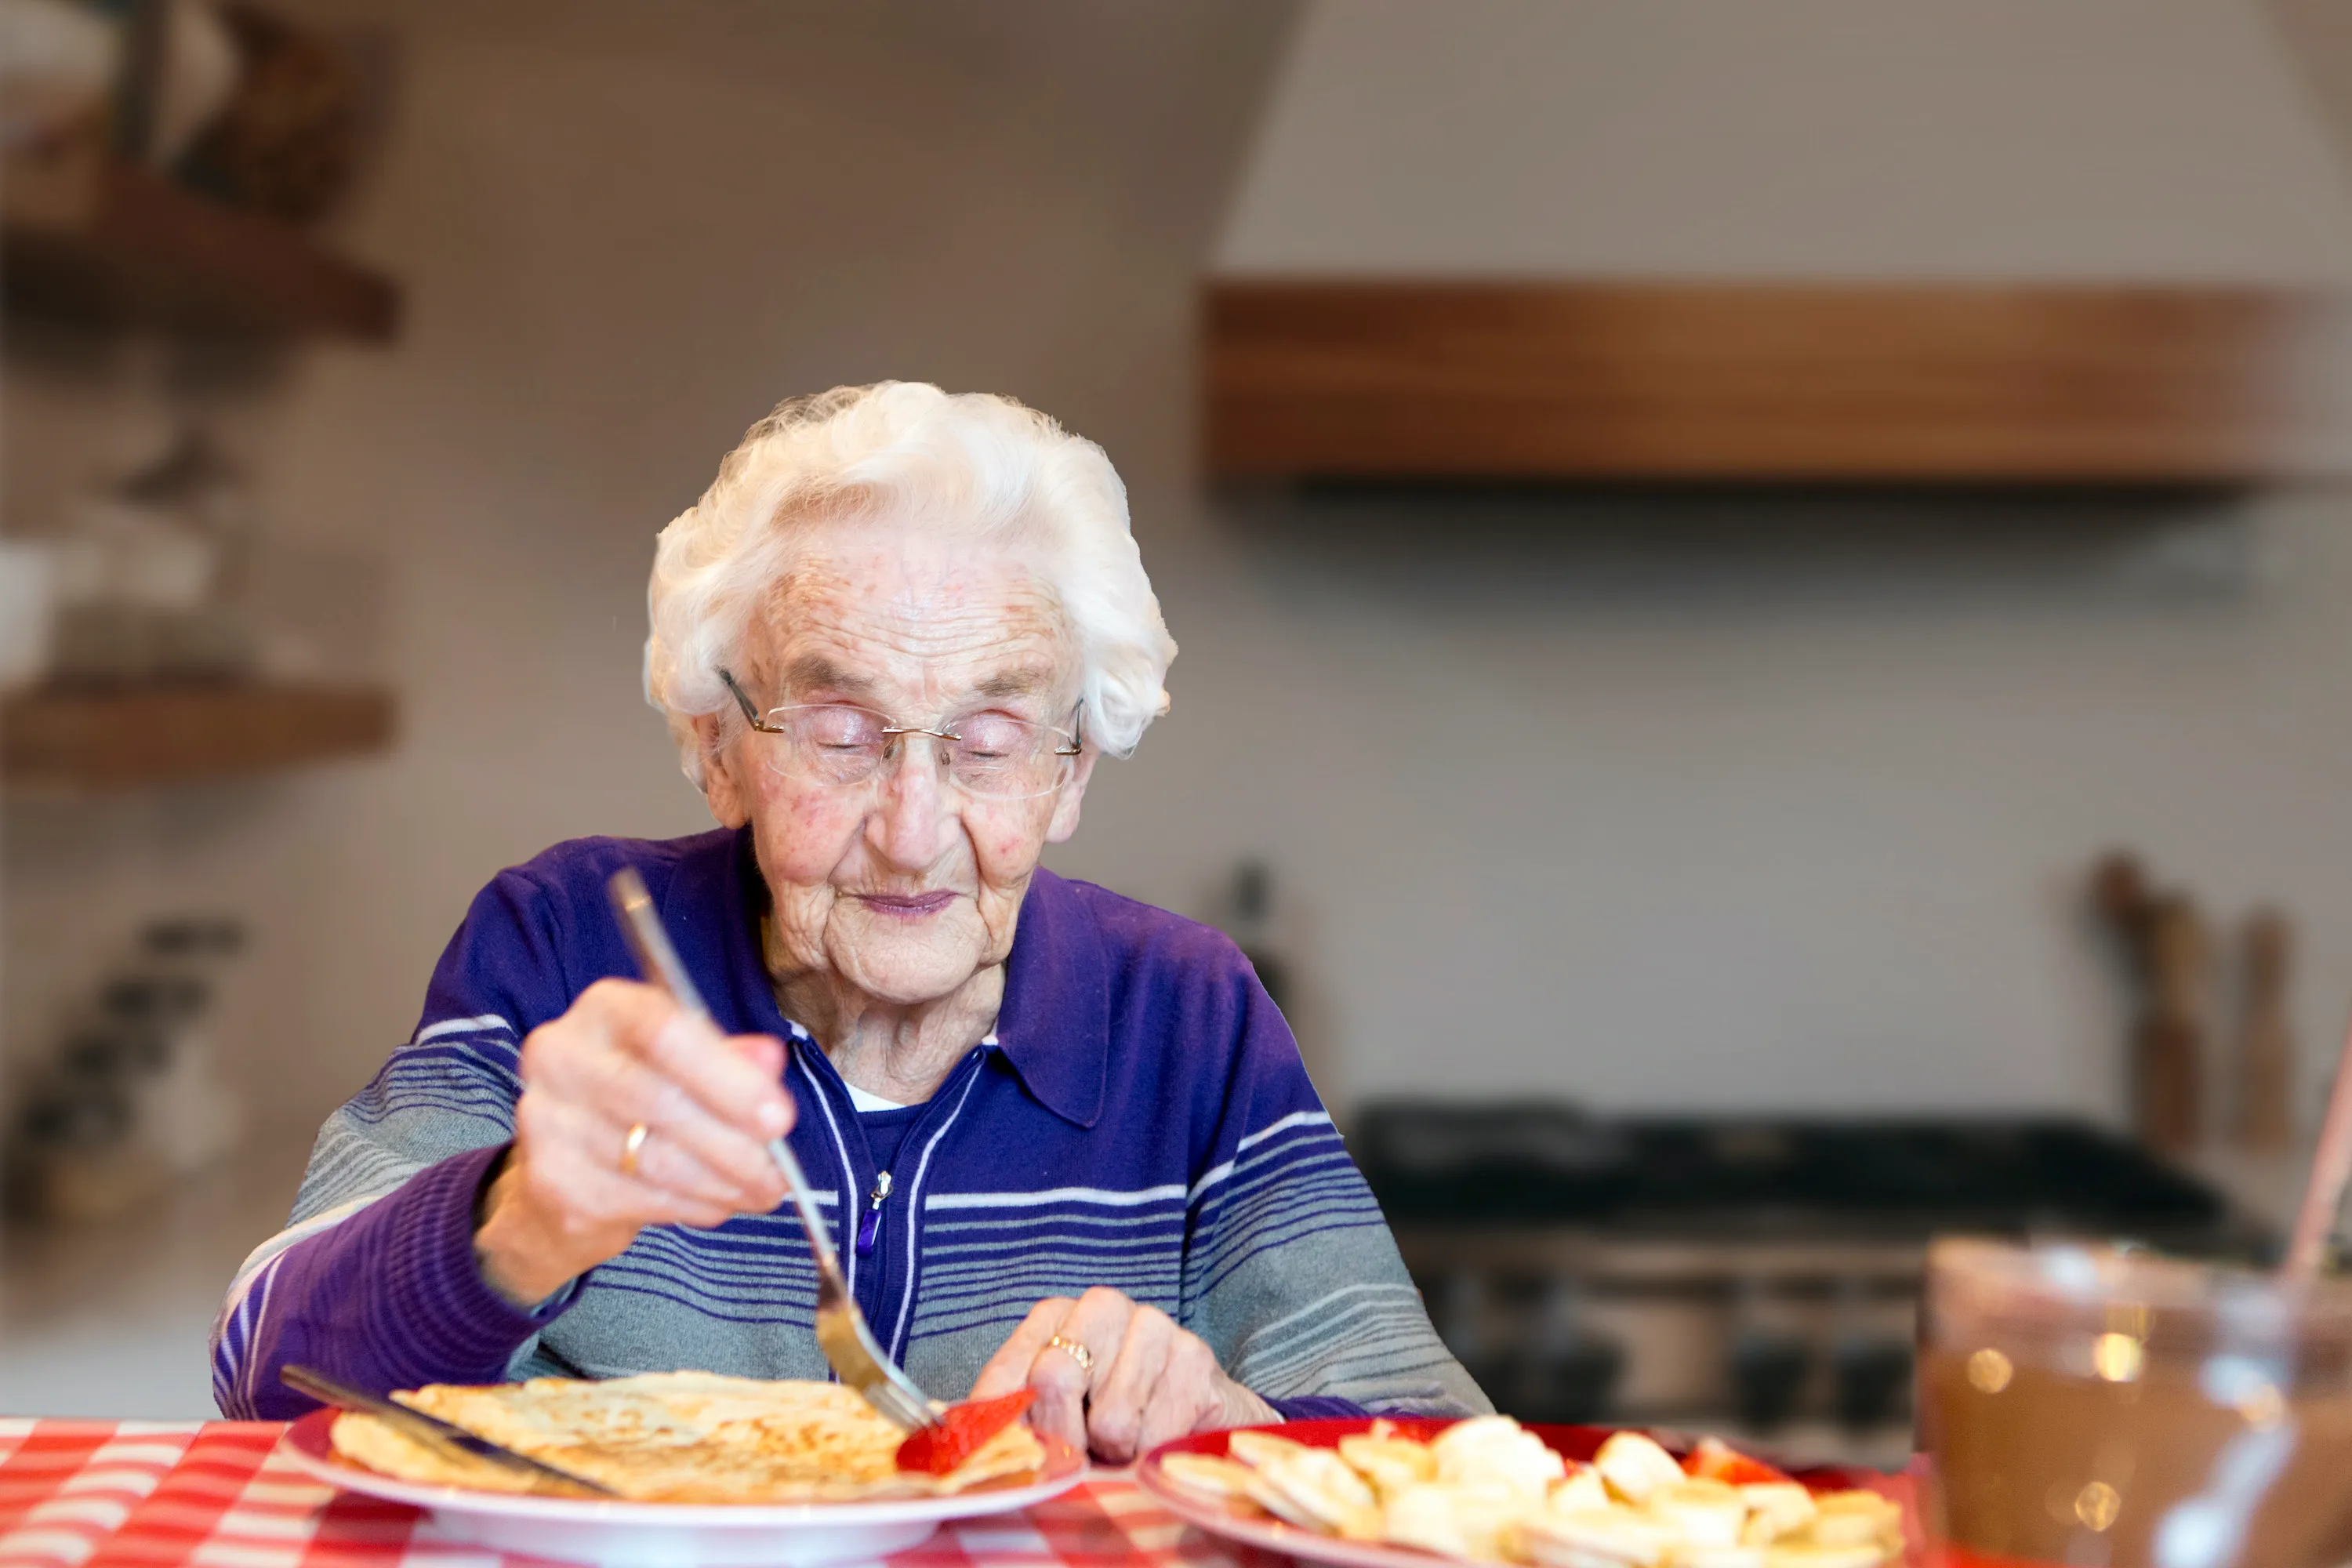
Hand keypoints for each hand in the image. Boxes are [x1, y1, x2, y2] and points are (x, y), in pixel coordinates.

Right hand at [473, 979, 793, 1305]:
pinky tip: (720, 1204)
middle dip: (735, 1144)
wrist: (563, 1162)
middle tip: (781, 1173)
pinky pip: (641, 1199)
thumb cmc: (639, 1096)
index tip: (779, 1118)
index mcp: (604, 1010)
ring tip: (762, 1191)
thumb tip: (769, 1059)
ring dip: (723, 1184)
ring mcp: (548, 1121)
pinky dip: (695, 1207)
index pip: (665, 1032)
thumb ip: (728, 1058)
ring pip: (655, 1160)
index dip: (728, 1078)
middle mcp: (561, 1056)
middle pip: (660, 1101)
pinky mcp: (553, 1182)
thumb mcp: (685, 1062)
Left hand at [969, 1287, 1278, 1462]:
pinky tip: (1156, 1434)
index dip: (1008, 1427)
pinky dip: (1149, 1451)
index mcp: (1053, 1317)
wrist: (1195, 1414)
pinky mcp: (1194, 1356)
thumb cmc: (1110, 1414)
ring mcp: (1152, 1324)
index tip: (1020, 1454)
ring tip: (1123, 1438)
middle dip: (1066, 1436)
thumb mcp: (1053, 1414)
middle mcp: (1100, 1306)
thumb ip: (1011, 1416)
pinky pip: (1154, 1432)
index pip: (1008, 1375)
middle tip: (1084, 1448)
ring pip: (1109, 1417)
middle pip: (1053, 1379)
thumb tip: (960, 1433)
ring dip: (1114, 1448)